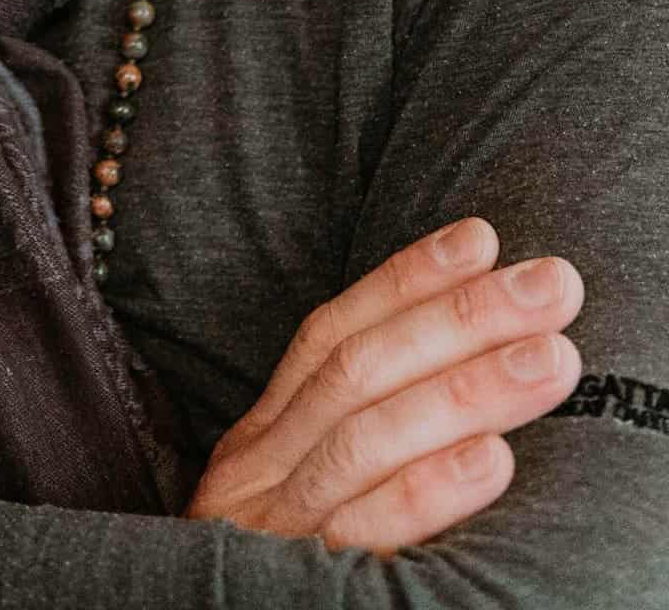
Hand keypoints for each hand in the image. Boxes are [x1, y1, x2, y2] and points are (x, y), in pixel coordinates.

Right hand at [183, 218, 582, 554]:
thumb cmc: (275, 583)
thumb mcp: (294, 500)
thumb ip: (352, 437)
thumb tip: (464, 358)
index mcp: (259, 442)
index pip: (330, 336)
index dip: (407, 280)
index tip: (483, 236)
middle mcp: (257, 475)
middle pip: (359, 373)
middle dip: (462, 318)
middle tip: (553, 285)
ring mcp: (271, 535)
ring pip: (365, 438)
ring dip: (466, 388)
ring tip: (552, 359)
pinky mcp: (291, 593)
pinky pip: (363, 537)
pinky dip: (427, 491)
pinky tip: (493, 462)